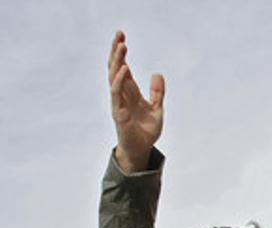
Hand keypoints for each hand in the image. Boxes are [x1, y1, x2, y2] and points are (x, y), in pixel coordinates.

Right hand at [108, 31, 164, 173]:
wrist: (142, 150)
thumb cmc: (146, 131)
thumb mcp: (157, 109)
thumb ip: (157, 92)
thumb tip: (157, 73)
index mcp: (130, 92)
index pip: (123, 68)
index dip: (122, 53)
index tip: (122, 37)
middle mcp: (122, 94)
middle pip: (116, 68)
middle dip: (117, 51)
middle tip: (119, 34)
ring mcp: (118, 102)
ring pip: (114, 77)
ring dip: (117, 61)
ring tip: (122, 46)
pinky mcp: (118, 112)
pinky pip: (116, 93)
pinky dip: (119, 80)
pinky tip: (124, 69)